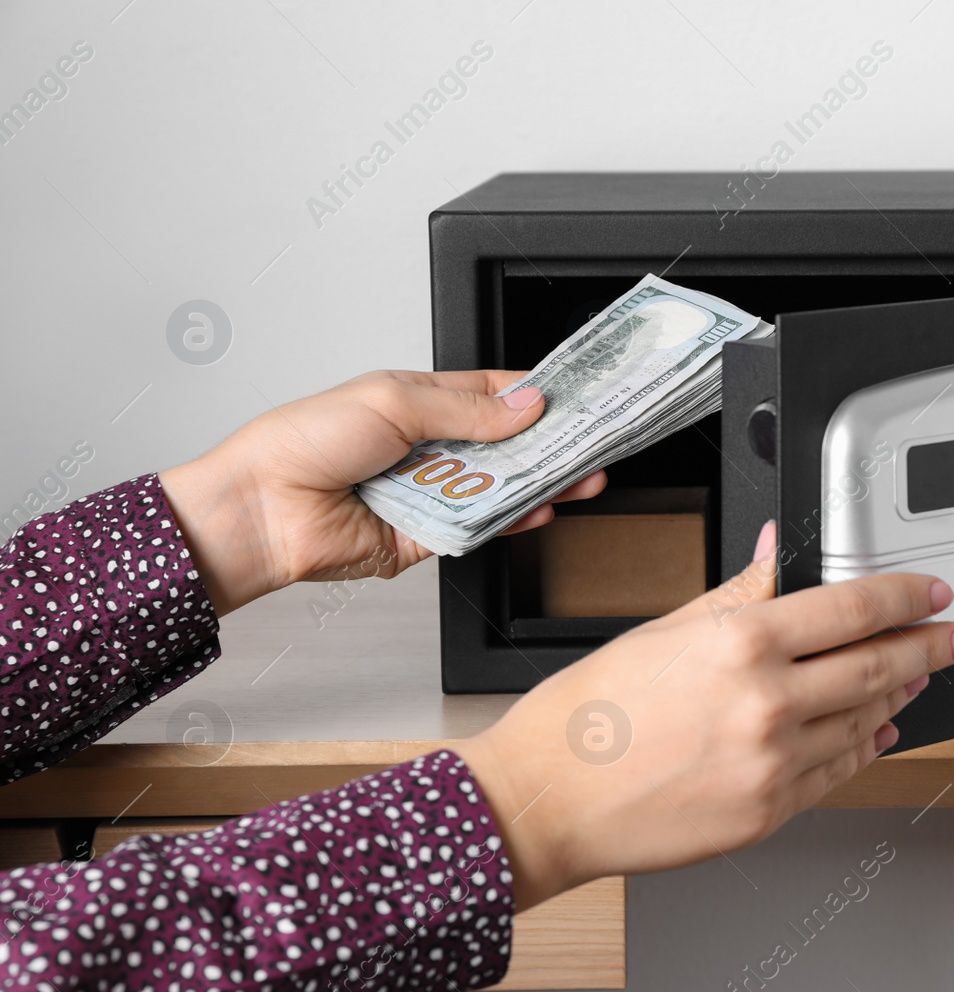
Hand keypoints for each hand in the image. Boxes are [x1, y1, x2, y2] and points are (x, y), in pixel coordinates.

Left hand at [158, 370, 605, 613]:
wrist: (264, 509)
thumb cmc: (304, 441)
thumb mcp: (393, 402)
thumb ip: (465, 409)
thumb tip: (524, 405)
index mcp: (417, 402)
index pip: (490, 393)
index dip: (532, 394)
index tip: (574, 394)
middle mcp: (428, 447)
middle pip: (504, 445)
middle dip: (548, 443)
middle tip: (591, 440)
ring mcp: (430, 492)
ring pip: (499, 486)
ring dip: (540, 482)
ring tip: (582, 476)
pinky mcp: (427, 536)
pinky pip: (480, 526)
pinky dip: (511, 518)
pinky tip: (540, 507)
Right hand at [453, 523, 953, 908]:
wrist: (547, 800)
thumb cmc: (588, 715)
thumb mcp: (664, 630)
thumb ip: (738, 591)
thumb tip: (779, 555)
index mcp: (741, 644)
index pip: (853, 607)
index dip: (905, 596)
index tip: (932, 593)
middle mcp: (767, 704)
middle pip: (878, 664)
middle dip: (928, 647)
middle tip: (953, 638)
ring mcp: (773, 764)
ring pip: (865, 721)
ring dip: (900, 695)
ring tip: (916, 679)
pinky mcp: (768, 811)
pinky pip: (838, 773)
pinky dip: (865, 747)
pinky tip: (874, 731)